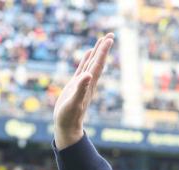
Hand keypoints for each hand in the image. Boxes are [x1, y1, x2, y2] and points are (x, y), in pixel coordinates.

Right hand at [53, 33, 113, 149]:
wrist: (67, 126)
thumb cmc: (69, 116)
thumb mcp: (74, 103)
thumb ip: (80, 89)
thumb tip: (88, 75)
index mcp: (90, 84)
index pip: (98, 64)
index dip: (103, 51)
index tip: (109, 39)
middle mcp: (89, 82)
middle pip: (98, 61)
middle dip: (104, 48)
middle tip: (111, 34)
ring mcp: (83, 83)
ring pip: (91, 63)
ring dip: (97, 51)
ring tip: (102, 40)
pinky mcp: (76, 85)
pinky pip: (83, 68)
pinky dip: (86, 59)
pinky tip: (88, 53)